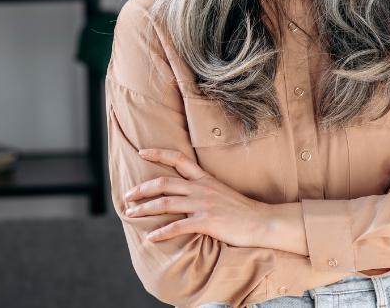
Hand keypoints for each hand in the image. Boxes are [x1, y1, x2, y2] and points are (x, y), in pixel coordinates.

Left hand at [123, 148, 293, 250]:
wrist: (263, 222)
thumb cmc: (242, 210)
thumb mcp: (220, 191)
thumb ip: (202, 189)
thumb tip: (182, 191)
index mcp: (204, 179)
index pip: (178, 159)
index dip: (158, 153)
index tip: (141, 152)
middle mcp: (201, 189)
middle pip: (163, 183)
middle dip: (141, 189)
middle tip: (126, 196)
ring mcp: (203, 205)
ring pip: (165, 203)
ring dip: (144, 209)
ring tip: (131, 214)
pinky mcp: (206, 222)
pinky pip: (177, 226)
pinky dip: (161, 232)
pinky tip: (150, 238)